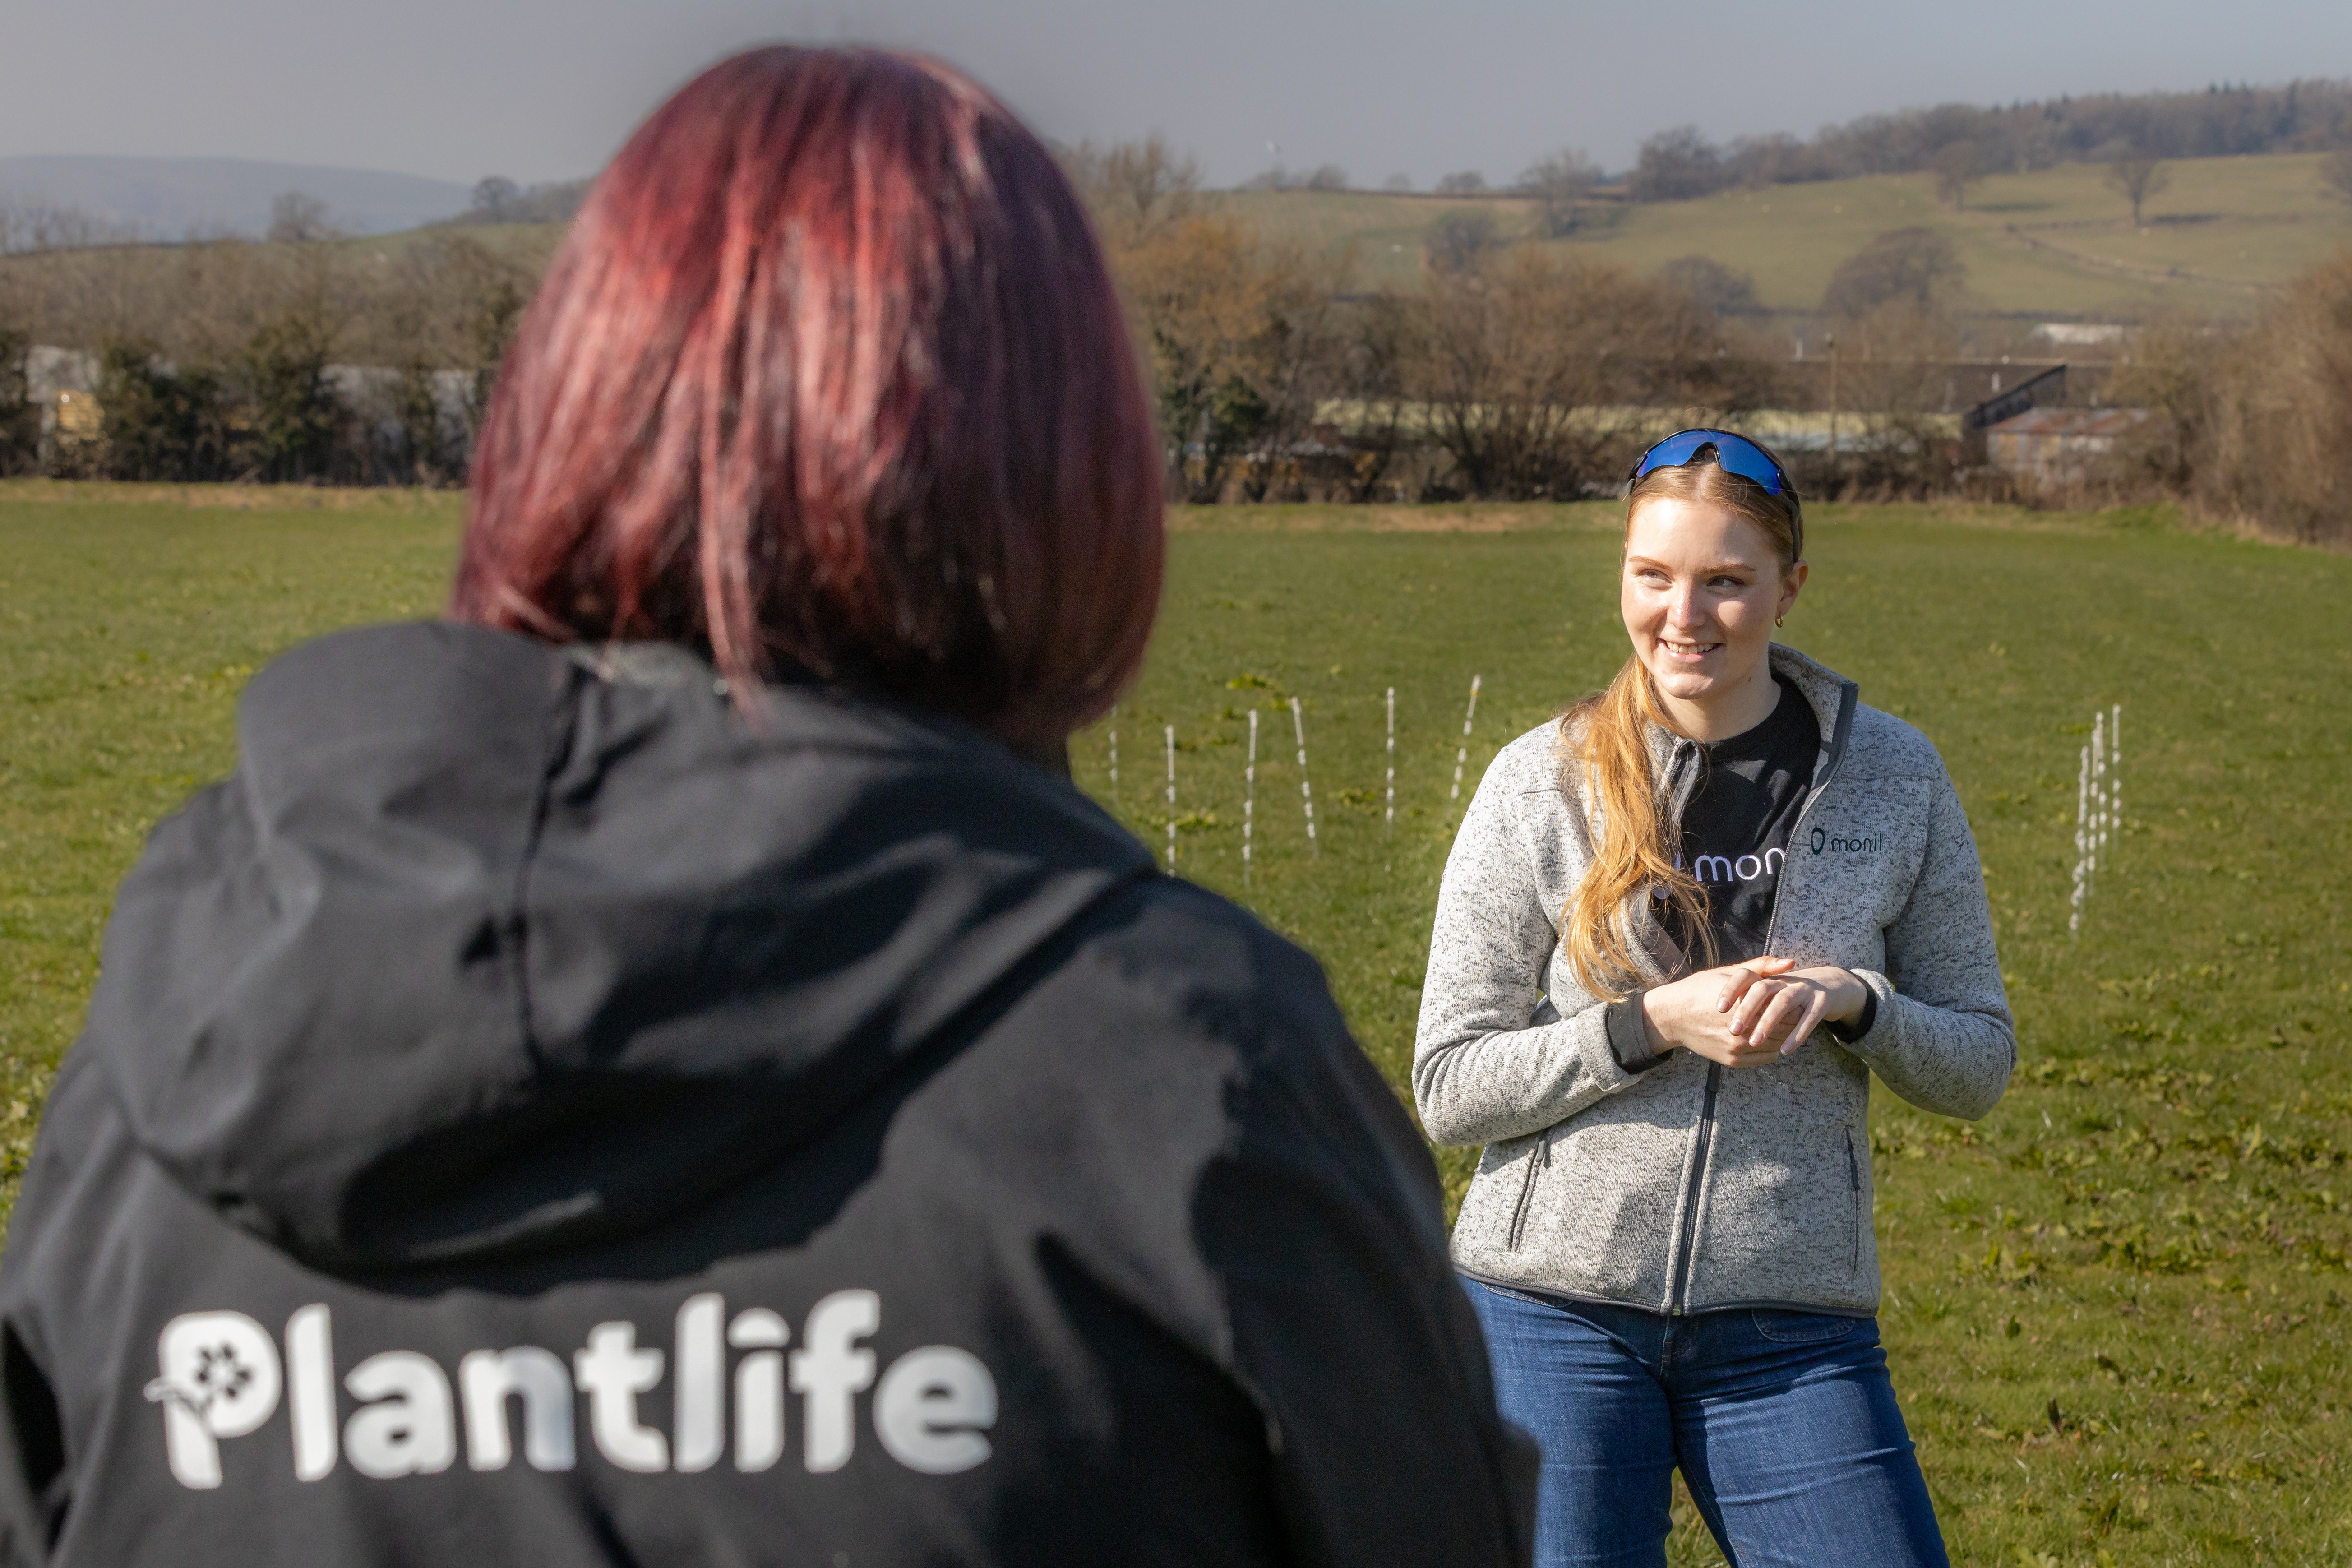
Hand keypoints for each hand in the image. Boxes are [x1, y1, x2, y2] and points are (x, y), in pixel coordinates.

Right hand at [1641, 959, 1865, 1067]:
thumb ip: (1763, 967)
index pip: (1786, 1009)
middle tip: (1794, 1011)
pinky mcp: (1732, 1061)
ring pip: (1776, 1045)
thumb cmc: (1700, 989)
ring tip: (1781, 1024)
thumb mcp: (1730, 973)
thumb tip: (1792, 963)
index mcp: (1746, 1006)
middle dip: (1791, 1020)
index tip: (1796, 997)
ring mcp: (1737, 1049)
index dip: (1794, 1003)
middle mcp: (1743, 1031)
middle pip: (1785, 1029)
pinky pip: (1764, 1058)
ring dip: (1782, 1036)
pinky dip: (1770, 1048)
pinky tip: (1766, 1036)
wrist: (1671, 1016)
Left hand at [1719, 963, 1868, 1058]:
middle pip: (1762, 988)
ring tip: (1753, 1042)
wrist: (1833, 986)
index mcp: (1770, 977)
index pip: (1745, 976)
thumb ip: (1751, 1000)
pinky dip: (1797, 1034)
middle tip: (1733, 1030)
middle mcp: (1785, 980)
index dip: (1731, 989)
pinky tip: (1785, 1051)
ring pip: (1784, 1001)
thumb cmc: (1793, 995)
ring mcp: (1805, 989)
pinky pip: (1809, 1018)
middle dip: (1747, 1009)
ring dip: (1768, 1022)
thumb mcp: (1773, 993)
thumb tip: (1722, 1015)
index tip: (1718, 1008)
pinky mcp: (1823, 1001)